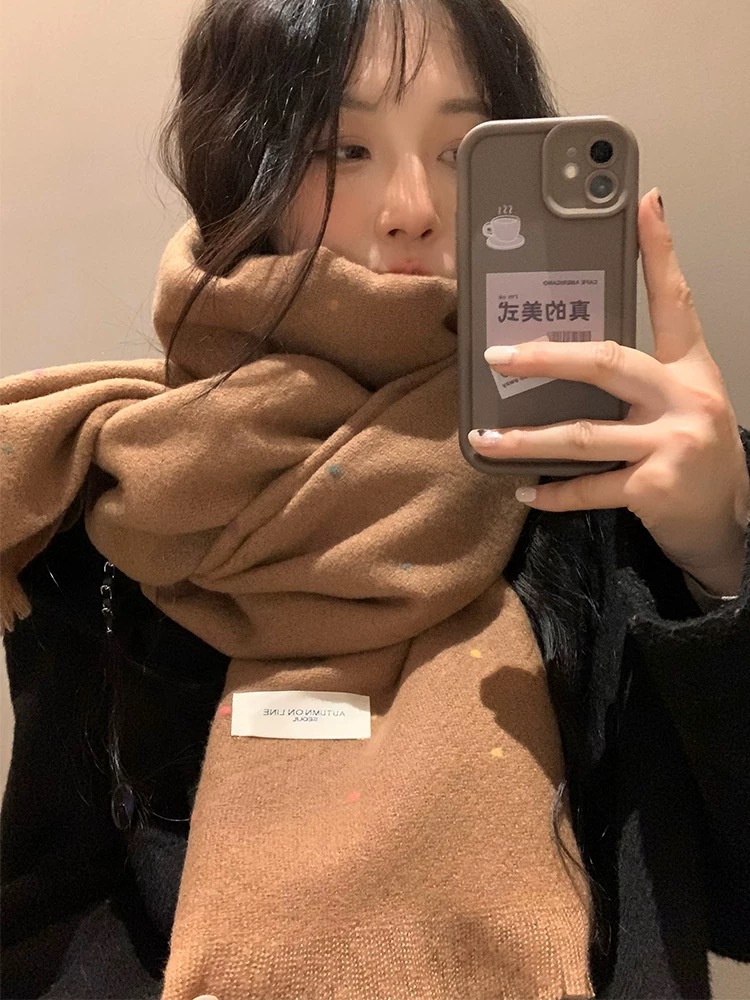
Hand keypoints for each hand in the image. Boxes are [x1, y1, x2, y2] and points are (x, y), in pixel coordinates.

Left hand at [469, 188, 749, 595]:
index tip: (643, 203)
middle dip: (546, 357)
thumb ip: (641, 377)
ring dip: (526, 439)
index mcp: (690, 370)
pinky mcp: (653, 488)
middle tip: (497, 354)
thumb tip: (572, 355)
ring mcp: (671, 444)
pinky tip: (524, 490)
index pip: (674, 300)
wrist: (727, 520)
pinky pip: (591, 487)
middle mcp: (684, 399)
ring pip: (583, 434)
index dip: (660, 250)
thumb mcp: (683, 402)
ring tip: (483, 440)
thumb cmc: (695, 454)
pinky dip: (553, 493)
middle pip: (608, 362)